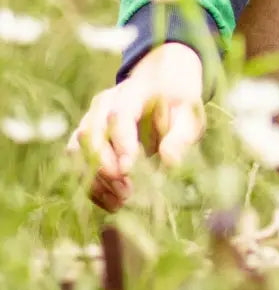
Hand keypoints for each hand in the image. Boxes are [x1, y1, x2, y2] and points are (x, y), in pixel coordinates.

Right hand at [68, 42, 205, 210]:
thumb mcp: (189, 115)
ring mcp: (91, 118)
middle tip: (126, 192)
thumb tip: (170, 162)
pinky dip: (89, 183)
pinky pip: (77, 161)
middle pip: (91, 133)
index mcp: (133, 91)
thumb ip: (181, 136)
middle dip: (104, 166)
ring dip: (94, 179)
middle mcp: (105, 103)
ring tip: (119, 202)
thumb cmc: (176, 104)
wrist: (163, 87)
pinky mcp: (85, 136)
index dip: (120, 142)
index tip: (128, 170)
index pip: (119, 115)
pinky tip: (110, 201)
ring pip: (78, 149)